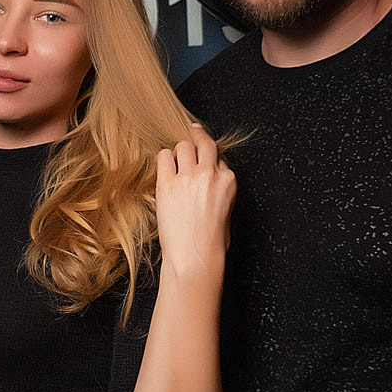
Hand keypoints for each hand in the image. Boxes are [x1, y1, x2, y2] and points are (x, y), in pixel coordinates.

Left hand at [155, 123, 234, 278]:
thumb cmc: (211, 241)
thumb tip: (208, 176)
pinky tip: (164, 167)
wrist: (195, 256)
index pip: (217, 155)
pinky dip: (163, 159)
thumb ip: (219, 187)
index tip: (202, 148)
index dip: (207, 154)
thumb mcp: (226, 209)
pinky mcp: (168, 184)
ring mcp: (188, 177)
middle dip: (195, 140)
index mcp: (228, 180)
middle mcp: (210, 174)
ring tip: (174, 162)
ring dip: (178, 152)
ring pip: (182, 146)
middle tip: (190, 135)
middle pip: (202, 144)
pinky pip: (163, 157)